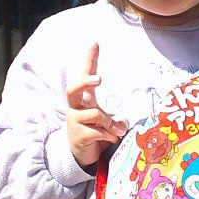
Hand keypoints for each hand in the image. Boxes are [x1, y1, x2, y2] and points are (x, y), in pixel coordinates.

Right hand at [67, 43, 127, 170]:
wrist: (82, 154)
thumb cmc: (95, 131)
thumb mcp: (105, 119)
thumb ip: (115, 116)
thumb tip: (124, 121)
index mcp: (82, 98)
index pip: (84, 75)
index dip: (89, 60)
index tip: (95, 44)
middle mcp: (75, 107)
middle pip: (74, 88)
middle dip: (86, 82)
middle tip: (100, 79)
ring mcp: (75, 120)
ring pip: (96, 115)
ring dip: (111, 123)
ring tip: (118, 131)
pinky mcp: (78, 135)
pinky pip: (99, 132)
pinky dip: (110, 136)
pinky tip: (112, 140)